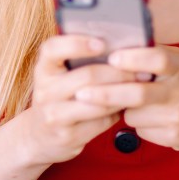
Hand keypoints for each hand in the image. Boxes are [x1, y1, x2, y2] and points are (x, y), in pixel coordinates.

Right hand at [25, 35, 134, 164]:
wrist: (38, 137)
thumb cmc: (58, 98)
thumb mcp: (58, 76)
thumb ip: (78, 61)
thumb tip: (119, 45)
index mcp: (44, 69)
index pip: (53, 49)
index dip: (77, 43)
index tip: (102, 43)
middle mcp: (45, 91)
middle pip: (87, 76)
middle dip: (118, 72)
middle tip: (140, 69)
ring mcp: (54, 115)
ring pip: (98, 101)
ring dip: (122, 93)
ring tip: (139, 86)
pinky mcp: (68, 135)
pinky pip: (102, 121)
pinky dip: (117, 111)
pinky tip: (125, 105)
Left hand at [75, 46, 178, 151]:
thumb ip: (155, 55)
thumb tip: (118, 46)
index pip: (156, 59)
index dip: (132, 58)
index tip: (110, 58)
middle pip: (137, 93)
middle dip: (105, 93)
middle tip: (81, 92)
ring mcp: (178, 117)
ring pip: (132, 116)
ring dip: (126, 110)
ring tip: (138, 104)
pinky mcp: (175, 138)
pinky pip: (142, 132)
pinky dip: (140, 125)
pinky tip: (154, 119)